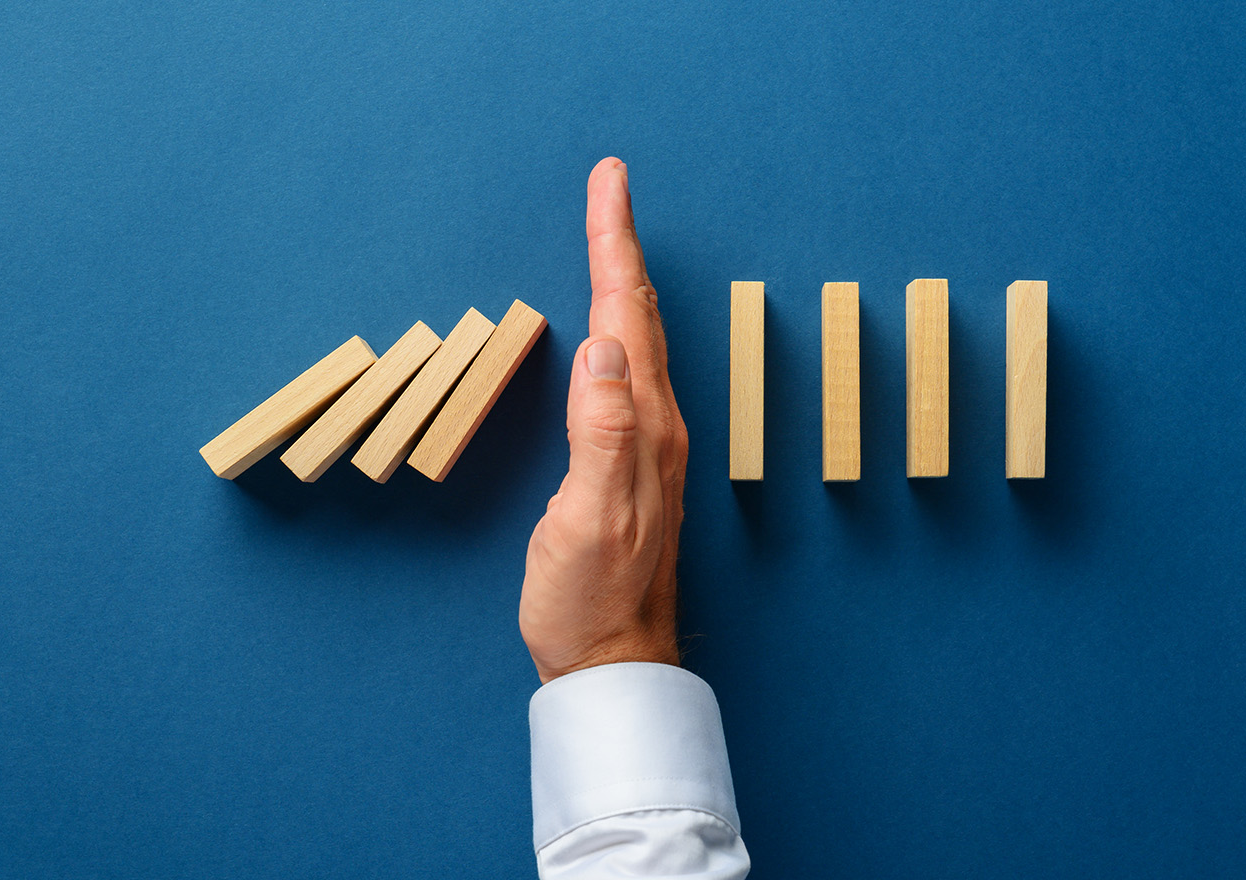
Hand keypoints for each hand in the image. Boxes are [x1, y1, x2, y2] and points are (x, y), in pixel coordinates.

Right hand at [520, 158, 689, 683]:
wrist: (611, 659)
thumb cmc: (590, 597)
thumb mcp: (590, 518)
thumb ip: (601, 432)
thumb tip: (602, 346)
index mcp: (643, 426)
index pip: (625, 316)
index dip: (614, 244)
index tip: (609, 183)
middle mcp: (656, 426)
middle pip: (636, 316)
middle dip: (620, 244)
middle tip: (609, 186)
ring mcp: (649, 445)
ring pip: (636, 340)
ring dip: (621, 280)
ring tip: (609, 237)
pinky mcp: (634, 464)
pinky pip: (628, 373)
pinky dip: (617, 328)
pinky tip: (611, 331)